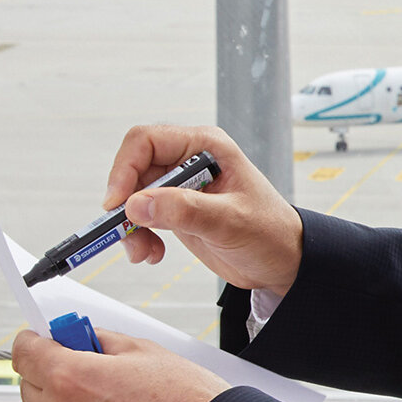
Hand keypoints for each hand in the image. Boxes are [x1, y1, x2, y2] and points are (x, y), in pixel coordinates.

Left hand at [13, 328, 228, 401]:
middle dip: (52, 378)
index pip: (24, 353)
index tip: (40, 341)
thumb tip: (81, 339)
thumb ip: (102, 342)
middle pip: (32, 390)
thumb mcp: (146, 351)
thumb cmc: (188, 400)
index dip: (32, 343)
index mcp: (71, 377)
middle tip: (86, 374)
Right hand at [108, 124, 303, 295]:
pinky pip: (140, 216)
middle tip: (128, 234)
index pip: (146, 141)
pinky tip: (153, 252)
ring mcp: (181, 186)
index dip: (125, 169)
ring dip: (129, 226)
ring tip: (143, 251)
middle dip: (125, 205)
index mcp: (207, 147)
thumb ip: (185, 210)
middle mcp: (190, 161)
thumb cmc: (270, 232)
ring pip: (132, 196)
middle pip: (133, 170)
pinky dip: (138, 236)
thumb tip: (137, 203)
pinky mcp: (176, 209)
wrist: (282, 260)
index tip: (118, 203)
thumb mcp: (229, 221)